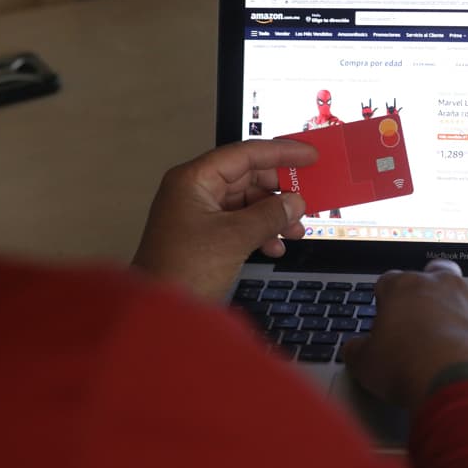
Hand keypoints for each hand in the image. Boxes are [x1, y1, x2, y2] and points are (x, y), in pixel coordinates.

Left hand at [133, 140, 317, 300]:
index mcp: (194, 180)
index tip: (309, 155)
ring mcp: (198, 214)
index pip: (244, 154)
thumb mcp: (235, 238)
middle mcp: (194, 192)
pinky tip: (275, 247)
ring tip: (295, 230)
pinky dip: (260, 232)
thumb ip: (269, 215)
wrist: (159, 314)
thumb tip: (294, 202)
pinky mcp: (204, 236)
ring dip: (273, 215)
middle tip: (306, 199)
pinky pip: (239, 224)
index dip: (281, 153)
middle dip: (279, 191)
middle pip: (247, 177)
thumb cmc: (180, 272)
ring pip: (246, 203)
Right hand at [344, 261, 467, 413]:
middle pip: (439, 271)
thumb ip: (359, 351)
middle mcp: (444, 286)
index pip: (391, 281)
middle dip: (434, 283)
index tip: (386, 311)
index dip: (387, 297)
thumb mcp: (366, 363)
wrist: (450, 384)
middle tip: (429, 304)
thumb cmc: (406, 369)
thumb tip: (354, 350)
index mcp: (405, 288)